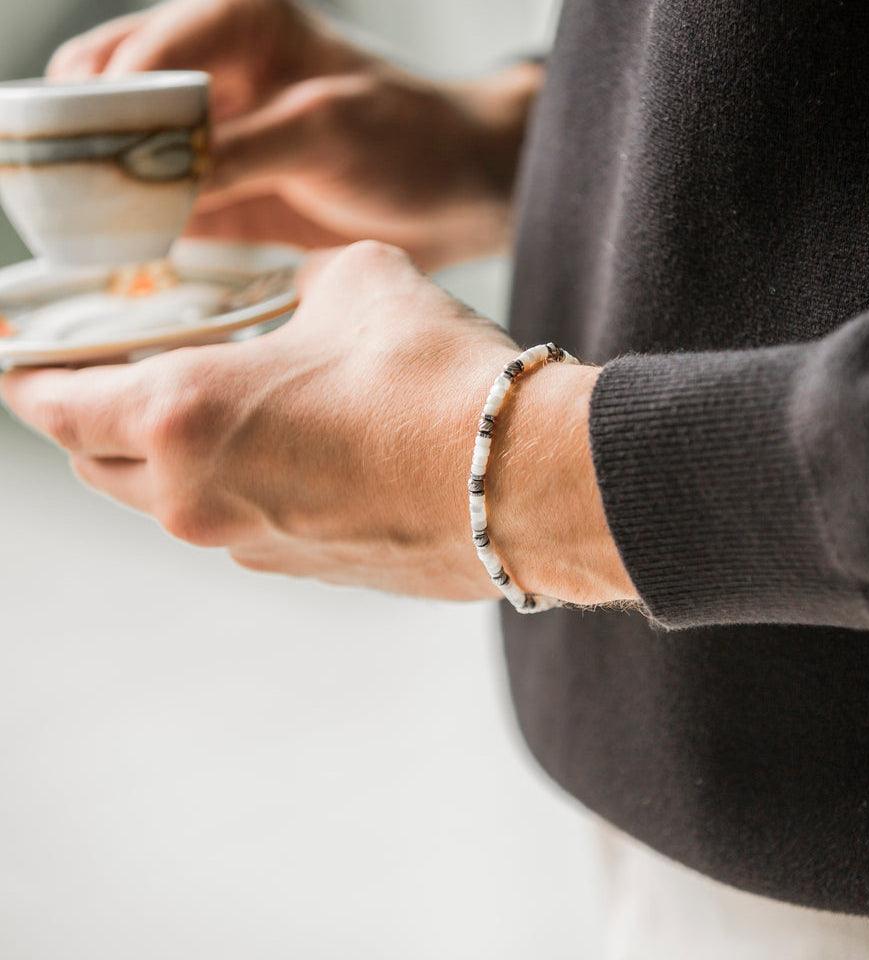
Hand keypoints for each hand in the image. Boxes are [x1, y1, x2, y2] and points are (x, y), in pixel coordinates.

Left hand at [0, 242, 633, 604]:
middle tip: (115, 373)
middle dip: (89, 417)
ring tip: (218, 408)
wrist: (526, 482)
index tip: (20, 358)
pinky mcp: (304, 571)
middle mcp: (196, 499)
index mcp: (181, 418)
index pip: (50, 402)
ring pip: (167, 500)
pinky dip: (237, 486)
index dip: (25, 374)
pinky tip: (295, 452)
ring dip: (168, 455)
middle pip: (94, 461)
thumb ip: (296, 289)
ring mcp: (250, 548)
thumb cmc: (436, 377)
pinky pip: (239, 524)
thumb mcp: (354, 285)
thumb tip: (299, 301)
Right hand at [49, 0, 541, 269]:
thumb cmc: (411, 139)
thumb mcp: (326, 132)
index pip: (134, 57)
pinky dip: (138, 229)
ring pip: (122, 153)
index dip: (99, 109)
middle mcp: (211, 73)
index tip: (83, 167)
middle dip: (81, 147)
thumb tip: (152, 182)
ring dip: (100, 191)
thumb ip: (239, 152)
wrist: (457, 193)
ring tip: (85, 235)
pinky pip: (160, 206)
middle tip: (70, 205)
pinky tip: (126, 257)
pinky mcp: (224, 193)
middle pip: (106, 98)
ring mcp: (214, 137)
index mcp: (234, 25)